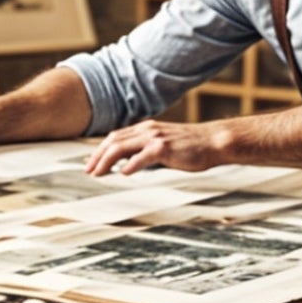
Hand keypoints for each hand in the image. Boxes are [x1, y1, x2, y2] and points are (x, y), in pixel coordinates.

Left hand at [86, 119, 226, 175]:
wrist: (214, 142)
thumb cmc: (191, 147)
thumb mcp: (164, 146)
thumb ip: (146, 152)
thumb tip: (129, 165)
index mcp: (146, 129)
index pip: (116, 137)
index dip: (100, 150)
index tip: (90, 163)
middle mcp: (147, 130)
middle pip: (114, 140)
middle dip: (97, 156)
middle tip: (87, 171)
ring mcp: (155, 137)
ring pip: (122, 146)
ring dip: (107, 160)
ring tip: (98, 173)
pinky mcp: (165, 147)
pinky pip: (142, 156)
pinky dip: (130, 164)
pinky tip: (123, 173)